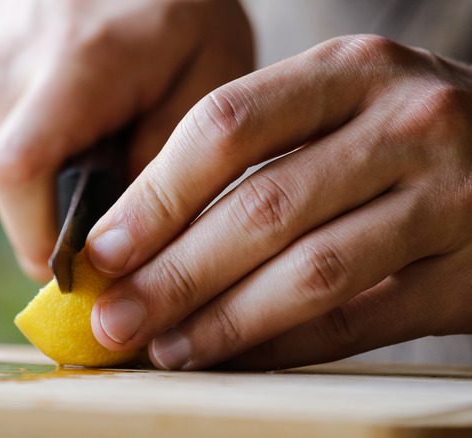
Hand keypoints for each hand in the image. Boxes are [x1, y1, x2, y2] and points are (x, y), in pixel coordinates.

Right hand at [0, 0, 252, 280]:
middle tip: (119, 208)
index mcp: (71, 66)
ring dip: (49, 194)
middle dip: (62, 224)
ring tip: (101, 152)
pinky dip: (35, 168)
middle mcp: (5, 72)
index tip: (93, 275)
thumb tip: (120, 252)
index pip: (18, 173)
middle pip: (11, 194)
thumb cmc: (177, 11)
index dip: (45, 242)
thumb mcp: (207, 78)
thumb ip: (169, 164)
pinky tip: (74, 136)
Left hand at [87, 34, 471, 369]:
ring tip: (164, 348)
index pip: (225, 126)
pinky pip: (359, 319)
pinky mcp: (469, 273)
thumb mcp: (338, 111)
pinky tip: (235, 360)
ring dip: (223, 321)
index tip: (104, 250)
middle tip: (114, 317)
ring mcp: (447, 197)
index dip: (155, 195)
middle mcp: (403, 123)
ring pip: (309, 271)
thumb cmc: (402, 137)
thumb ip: (256, 157)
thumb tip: (142, 236)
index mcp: (347, 72)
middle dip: (173, 273)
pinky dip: (285, 346)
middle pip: (260, 206)